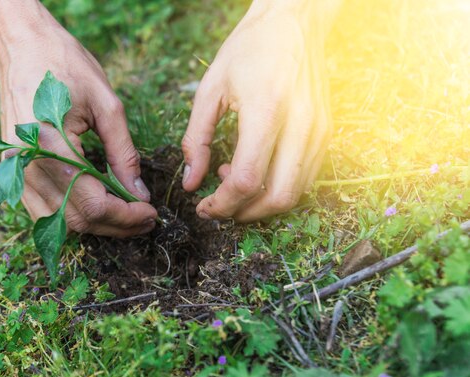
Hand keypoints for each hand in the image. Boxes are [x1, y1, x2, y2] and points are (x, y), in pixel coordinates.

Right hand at [0, 27, 156, 236]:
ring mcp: (15, 172)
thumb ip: (124, 154)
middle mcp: (27, 167)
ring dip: (96, 225)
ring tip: (126, 216)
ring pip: (60, 221)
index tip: (151, 213)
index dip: (127, 216)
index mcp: (50, 146)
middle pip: (77, 219)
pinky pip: (43, 211)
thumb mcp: (107, 105)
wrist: (21, 48)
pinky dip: (72, 216)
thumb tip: (139, 194)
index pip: (94, 203)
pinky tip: (97, 207)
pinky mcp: (12, 172)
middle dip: (117, 225)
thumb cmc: (66, 66)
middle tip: (146, 218)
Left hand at [181, 1, 333, 221]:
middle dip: (244, 213)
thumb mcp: (210, 89)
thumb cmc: (248, 50)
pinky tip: (255, 169)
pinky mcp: (326, 133)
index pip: (247, 179)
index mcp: (267, 110)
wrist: (294, 22)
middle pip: (277, 197)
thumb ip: (196, 139)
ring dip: (261, 202)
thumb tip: (190, 182)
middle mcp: (300, 125)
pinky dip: (277, 188)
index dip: (222, 203)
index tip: (203, 207)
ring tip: (232, 179)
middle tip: (219, 206)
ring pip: (295, 194)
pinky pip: (304, 179)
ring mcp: (318, 131)